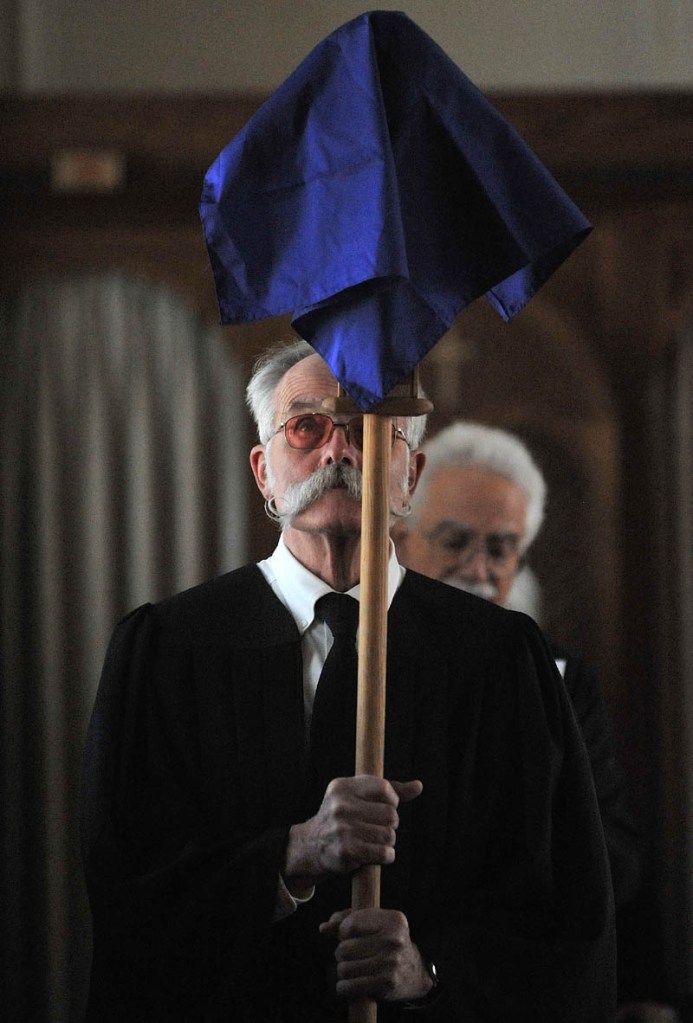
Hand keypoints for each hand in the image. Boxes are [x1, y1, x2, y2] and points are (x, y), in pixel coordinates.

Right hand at [283, 776, 422, 892]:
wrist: (311, 846)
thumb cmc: (342, 818)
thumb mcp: (357, 797)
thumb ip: (388, 791)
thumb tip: (418, 786)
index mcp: (342, 786)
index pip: (384, 788)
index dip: (392, 800)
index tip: (384, 807)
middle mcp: (340, 805)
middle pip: (391, 814)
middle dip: (391, 824)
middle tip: (378, 828)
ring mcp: (342, 828)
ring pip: (389, 835)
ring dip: (388, 842)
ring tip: (375, 842)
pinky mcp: (346, 851)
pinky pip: (383, 853)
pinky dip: (386, 856)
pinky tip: (376, 854)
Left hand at [320, 907, 433, 1002]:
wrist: (416, 971)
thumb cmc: (387, 942)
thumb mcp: (373, 923)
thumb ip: (346, 919)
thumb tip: (323, 928)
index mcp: (391, 920)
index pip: (350, 925)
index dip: (342, 932)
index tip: (348, 937)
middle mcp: (393, 940)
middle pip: (345, 948)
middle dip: (341, 953)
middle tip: (349, 956)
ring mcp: (391, 963)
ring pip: (345, 968)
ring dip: (342, 971)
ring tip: (349, 969)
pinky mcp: (387, 984)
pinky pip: (350, 986)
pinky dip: (343, 987)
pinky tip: (347, 984)